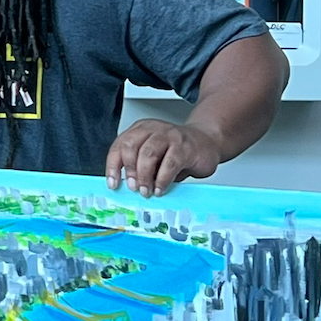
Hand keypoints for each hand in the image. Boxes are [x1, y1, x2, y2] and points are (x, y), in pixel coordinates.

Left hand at [105, 120, 220, 196]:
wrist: (207, 142)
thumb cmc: (177, 151)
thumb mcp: (154, 157)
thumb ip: (140, 167)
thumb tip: (126, 186)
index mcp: (140, 130)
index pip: (120, 145)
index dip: (113, 166)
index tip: (113, 184)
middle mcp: (153, 129)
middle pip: (131, 147)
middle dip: (129, 171)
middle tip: (133, 188)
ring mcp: (170, 135)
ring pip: (148, 154)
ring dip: (144, 176)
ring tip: (146, 191)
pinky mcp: (185, 146)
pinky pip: (169, 164)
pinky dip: (162, 179)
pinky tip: (161, 188)